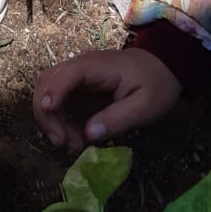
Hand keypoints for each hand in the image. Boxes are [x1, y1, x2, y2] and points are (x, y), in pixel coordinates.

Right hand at [33, 48, 181, 150]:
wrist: (163, 68)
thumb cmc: (156, 84)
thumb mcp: (145, 106)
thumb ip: (117, 118)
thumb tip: (89, 134)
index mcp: (96, 67)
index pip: (66, 74)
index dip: (53, 92)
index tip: (48, 112)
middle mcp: (80, 67)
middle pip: (48, 82)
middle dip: (47, 113)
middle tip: (62, 142)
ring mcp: (78, 77)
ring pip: (48, 92)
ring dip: (52, 120)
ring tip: (72, 145)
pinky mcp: (78, 87)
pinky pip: (60, 102)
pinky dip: (61, 122)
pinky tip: (76, 139)